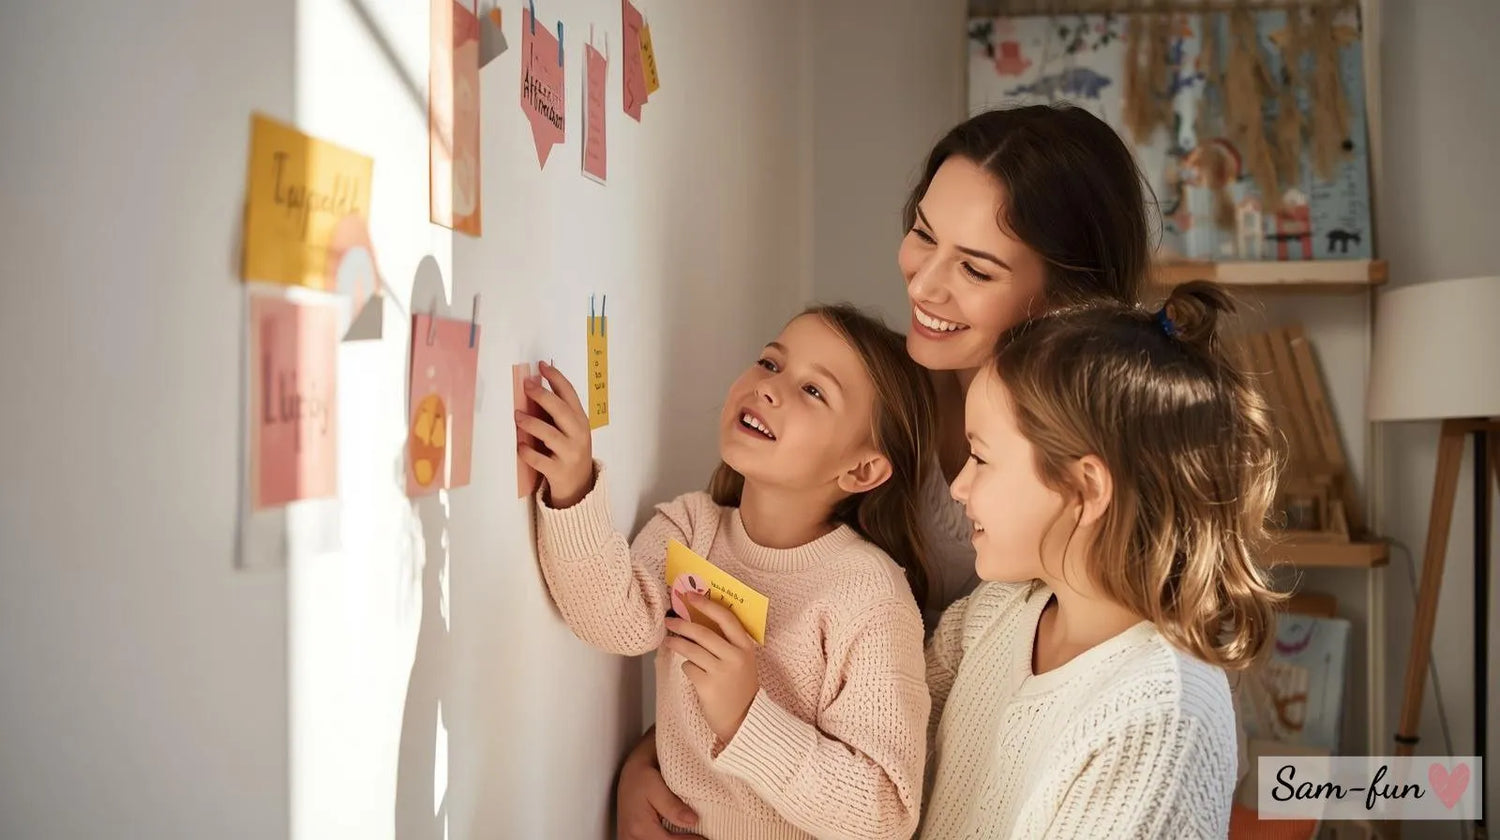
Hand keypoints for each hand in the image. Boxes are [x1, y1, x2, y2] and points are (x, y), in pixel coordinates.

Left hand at [516, 361, 593, 507]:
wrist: (579, 486)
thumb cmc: (570, 450)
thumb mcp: (571, 429)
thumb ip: (558, 412)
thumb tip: (535, 387)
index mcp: (581, 420)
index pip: (570, 394)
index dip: (556, 378)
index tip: (541, 365)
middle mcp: (578, 434)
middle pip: (561, 411)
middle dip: (543, 396)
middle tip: (526, 385)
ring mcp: (570, 453)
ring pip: (550, 435)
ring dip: (532, 423)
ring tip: (517, 416)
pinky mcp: (558, 471)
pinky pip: (540, 460)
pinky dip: (528, 452)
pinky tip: (519, 445)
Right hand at [615, 729, 697, 838]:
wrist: (628, 770)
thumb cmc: (640, 772)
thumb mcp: (655, 783)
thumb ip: (672, 805)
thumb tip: (692, 821)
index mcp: (640, 826)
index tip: (705, 838)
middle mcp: (631, 837)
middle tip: (700, 836)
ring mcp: (629, 839)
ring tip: (690, 835)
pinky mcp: (631, 837)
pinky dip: (664, 839)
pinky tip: (675, 835)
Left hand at [661, 592, 759, 744]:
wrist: (744, 719)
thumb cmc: (739, 686)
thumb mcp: (740, 661)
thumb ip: (726, 643)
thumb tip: (697, 620)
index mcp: (745, 647)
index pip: (726, 618)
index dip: (707, 604)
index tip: (690, 596)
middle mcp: (735, 657)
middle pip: (703, 633)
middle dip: (682, 624)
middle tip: (669, 620)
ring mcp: (721, 672)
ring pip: (692, 649)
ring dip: (677, 643)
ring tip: (668, 641)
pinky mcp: (708, 686)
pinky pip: (689, 668)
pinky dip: (686, 667)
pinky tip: (690, 670)